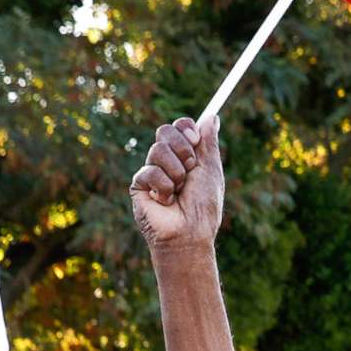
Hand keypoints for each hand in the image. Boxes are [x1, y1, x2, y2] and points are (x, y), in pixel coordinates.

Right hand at [130, 117, 223, 252]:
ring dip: (176, 172)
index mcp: (185, 156)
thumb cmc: (204, 206)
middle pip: (165, 131)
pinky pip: (149, 171)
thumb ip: (209, 143)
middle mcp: (167, 161)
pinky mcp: (139, 185)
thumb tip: (212, 116)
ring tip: (179, 191)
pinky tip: (166, 202)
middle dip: (182, 149)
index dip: (186, 128)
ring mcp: (151, 172)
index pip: (179, 127)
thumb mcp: (211, 170)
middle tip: (190, 168)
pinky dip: (164, 187)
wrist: (190, 233)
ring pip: (157, 150)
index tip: (195, 138)